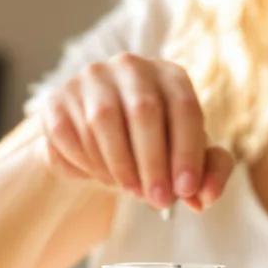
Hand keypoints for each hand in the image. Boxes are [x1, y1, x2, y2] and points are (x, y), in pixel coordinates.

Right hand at [36, 53, 232, 211]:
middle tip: (156, 201)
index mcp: (170, 75)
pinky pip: (69, 134)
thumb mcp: (186, 160)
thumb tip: (206, 197)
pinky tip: (97, 173)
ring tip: (127, 189)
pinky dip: (86, 162)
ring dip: (118, 166)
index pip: (184, 107)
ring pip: (103, 122)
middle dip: (153, 164)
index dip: (187, 152)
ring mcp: (91, 78)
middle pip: (144, 111)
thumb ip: (209, 174)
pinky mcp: (57, 99)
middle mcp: (131, 66)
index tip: (186, 189)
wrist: (97, 149)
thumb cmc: (151, 149)